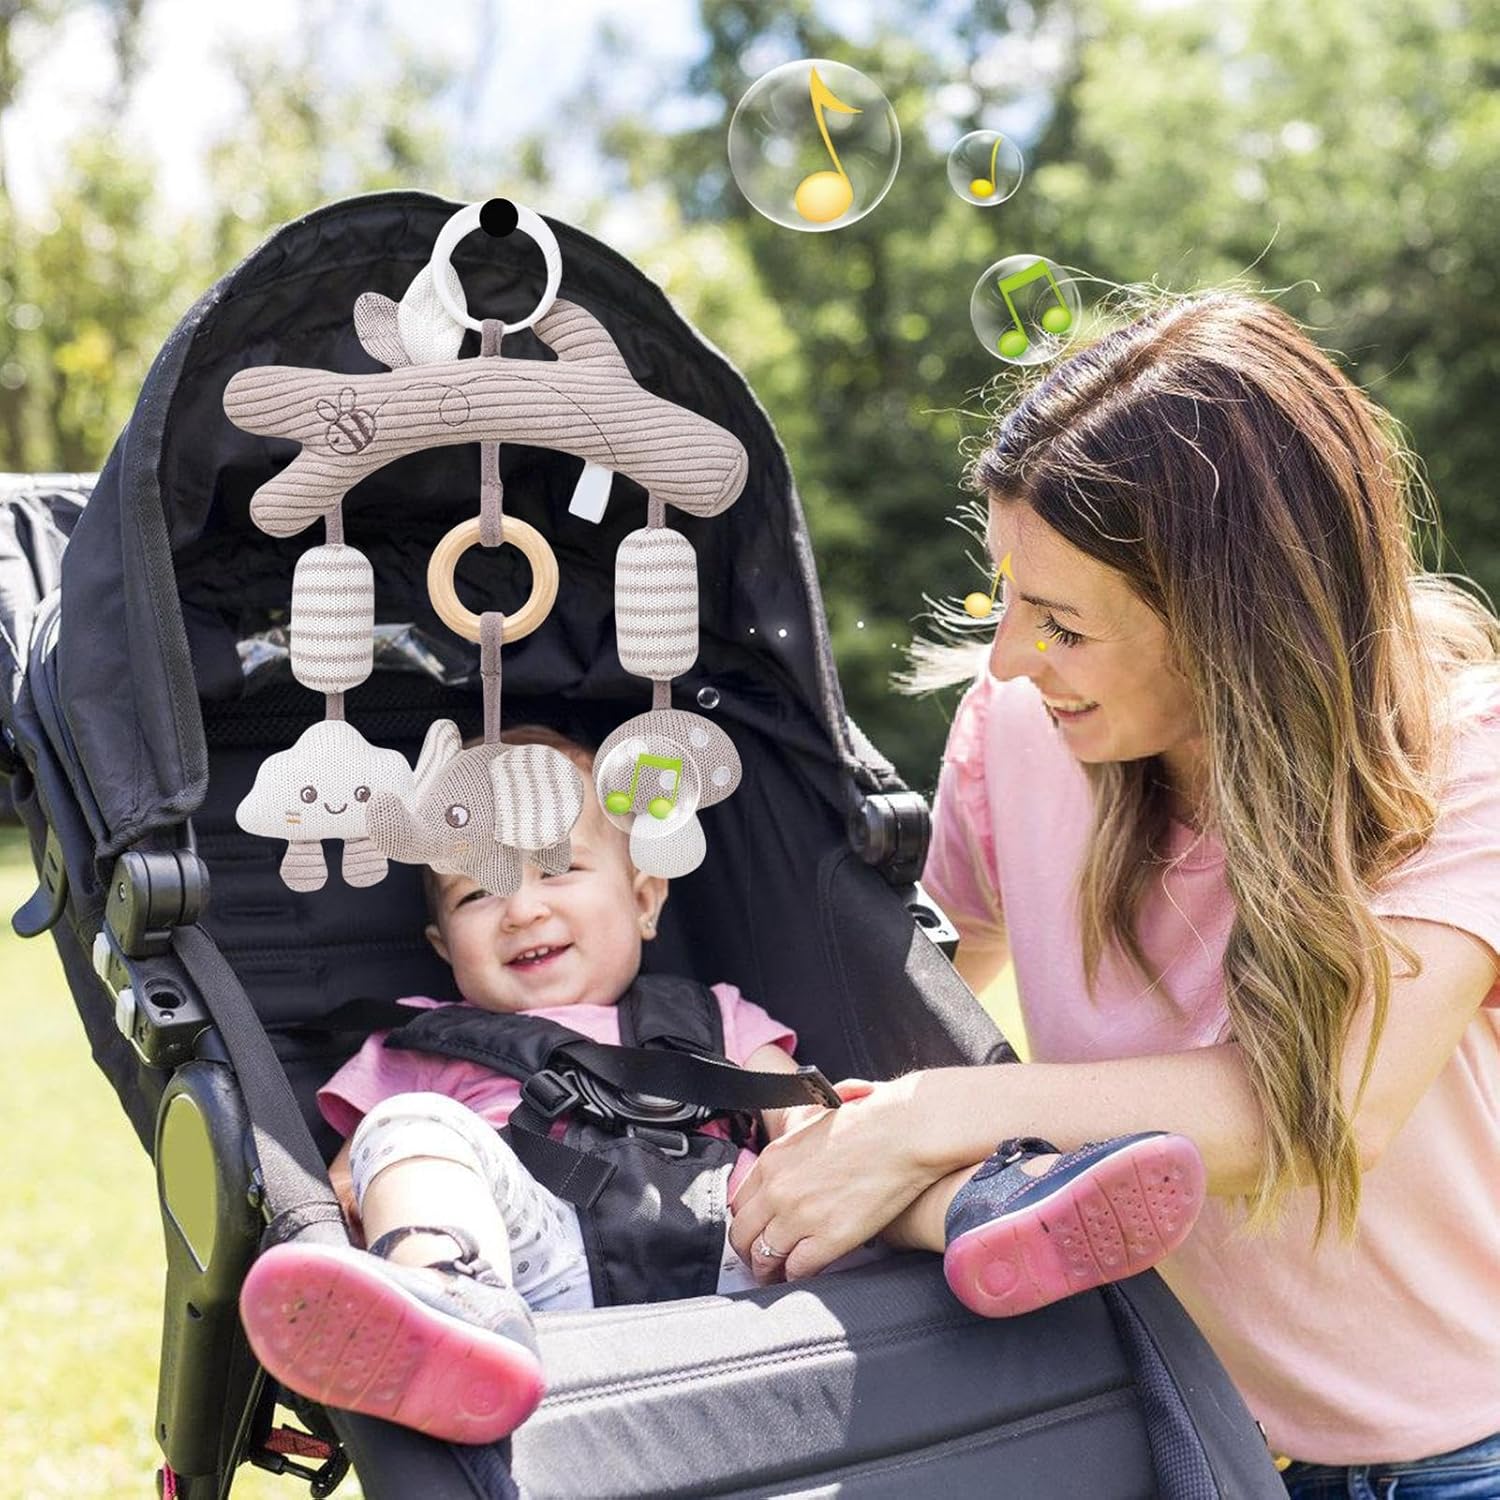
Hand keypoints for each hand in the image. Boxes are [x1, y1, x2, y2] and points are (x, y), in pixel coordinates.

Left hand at [729, 1074, 938, 1282]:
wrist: (903, 1133)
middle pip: (743, 1234)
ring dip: (767, 1270)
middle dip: (748, 1251)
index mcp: (773, 1158)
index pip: (738, 1202)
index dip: (745, 1222)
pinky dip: (796, 1276)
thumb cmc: (869, 1122)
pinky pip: (797, 1269)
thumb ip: (794, 1148)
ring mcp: (800, 1215)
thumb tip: (794, 1156)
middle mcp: (778, 1188)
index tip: (752, 1230)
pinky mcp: (828, 1238)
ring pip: (764, 1257)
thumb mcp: (813, 1124)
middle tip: (757, 1260)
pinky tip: (802, 1275)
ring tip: (775, 1276)